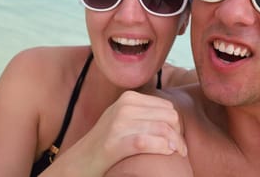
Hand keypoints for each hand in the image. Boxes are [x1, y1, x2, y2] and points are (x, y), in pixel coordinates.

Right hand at [42, 91, 186, 176]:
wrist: (79, 161)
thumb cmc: (106, 144)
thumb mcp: (123, 118)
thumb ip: (143, 112)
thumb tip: (174, 116)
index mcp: (128, 98)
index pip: (167, 107)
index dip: (177, 124)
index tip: (178, 139)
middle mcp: (124, 106)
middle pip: (169, 117)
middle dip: (178, 133)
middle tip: (180, 149)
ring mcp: (118, 123)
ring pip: (162, 128)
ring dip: (175, 143)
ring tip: (177, 154)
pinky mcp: (114, 142)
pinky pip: (147, 142)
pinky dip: (162, 148)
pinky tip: (167, 153)